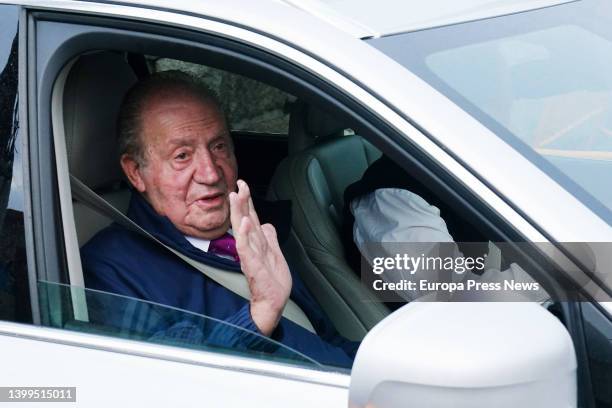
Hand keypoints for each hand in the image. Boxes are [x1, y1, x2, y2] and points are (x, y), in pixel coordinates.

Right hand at [229, 180, 291, 335]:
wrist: (272, 301)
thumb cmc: (271, 280)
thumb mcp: (274, 254)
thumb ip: (269, 239)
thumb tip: (267, 224)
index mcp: (258, 242)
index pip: (251, 216)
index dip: (247, 201)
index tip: (242, 184)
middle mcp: (252, 246)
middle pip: (245, 219)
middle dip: (242, 201)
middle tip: (238, 184)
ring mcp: (251, 255)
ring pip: (244, 230)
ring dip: (240, 212)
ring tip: (236, 196)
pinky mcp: (253, 266)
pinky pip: (247, 249)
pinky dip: (244, 236)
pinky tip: (244, 224)